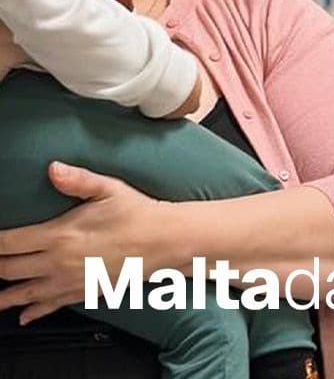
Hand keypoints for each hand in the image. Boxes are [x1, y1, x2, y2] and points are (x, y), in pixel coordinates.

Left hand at [0, 164, 168, 322]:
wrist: (165, 241)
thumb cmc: (139, 214)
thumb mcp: (108, 189)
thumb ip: (77, 180)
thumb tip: (53, 168)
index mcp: (58, 235)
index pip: (9, 243)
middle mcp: (58, 262)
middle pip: (9, 270)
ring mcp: (69, 281)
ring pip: (24, 293)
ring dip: (4, 297)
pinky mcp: (83, 292)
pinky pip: (51, 306)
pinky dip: (33, 312)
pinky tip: (24, 316)